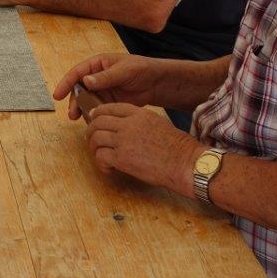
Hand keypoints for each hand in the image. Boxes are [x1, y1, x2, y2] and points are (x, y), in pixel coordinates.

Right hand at [53, 53, 169, 117]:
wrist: (156, 83)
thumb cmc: (140, 69)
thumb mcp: (123, 70)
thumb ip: (106, 77)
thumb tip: (86, 81)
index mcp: (97, 65)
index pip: (77, 73)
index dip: (66, 83)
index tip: (58, 95)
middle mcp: (96, 78)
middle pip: (79, 89)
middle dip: (73, 101)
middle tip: (72, 114)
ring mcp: (102, 91)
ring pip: (86, 100)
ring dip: (81, 109)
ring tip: (78, 119)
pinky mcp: (108, 102)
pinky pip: (96, 108)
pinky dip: (92, 114)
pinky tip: (91, 121)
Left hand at [86, 103, 200, 190]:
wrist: (185, 164)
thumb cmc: (177, 147)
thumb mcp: (157, 124)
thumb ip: (138, 122)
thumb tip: (123, 128)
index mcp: (138, 114)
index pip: (109, 108)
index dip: (98, 114)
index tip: (95, 121)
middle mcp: (128, 124)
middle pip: (98, 122)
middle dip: (91, 131)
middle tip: (93, 141)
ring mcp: (124, 140)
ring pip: (96, 138)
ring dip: (94, 148)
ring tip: (100, 156)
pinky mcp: (122, 158)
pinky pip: (100, 156)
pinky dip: (101, 163)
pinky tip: (109, 169)